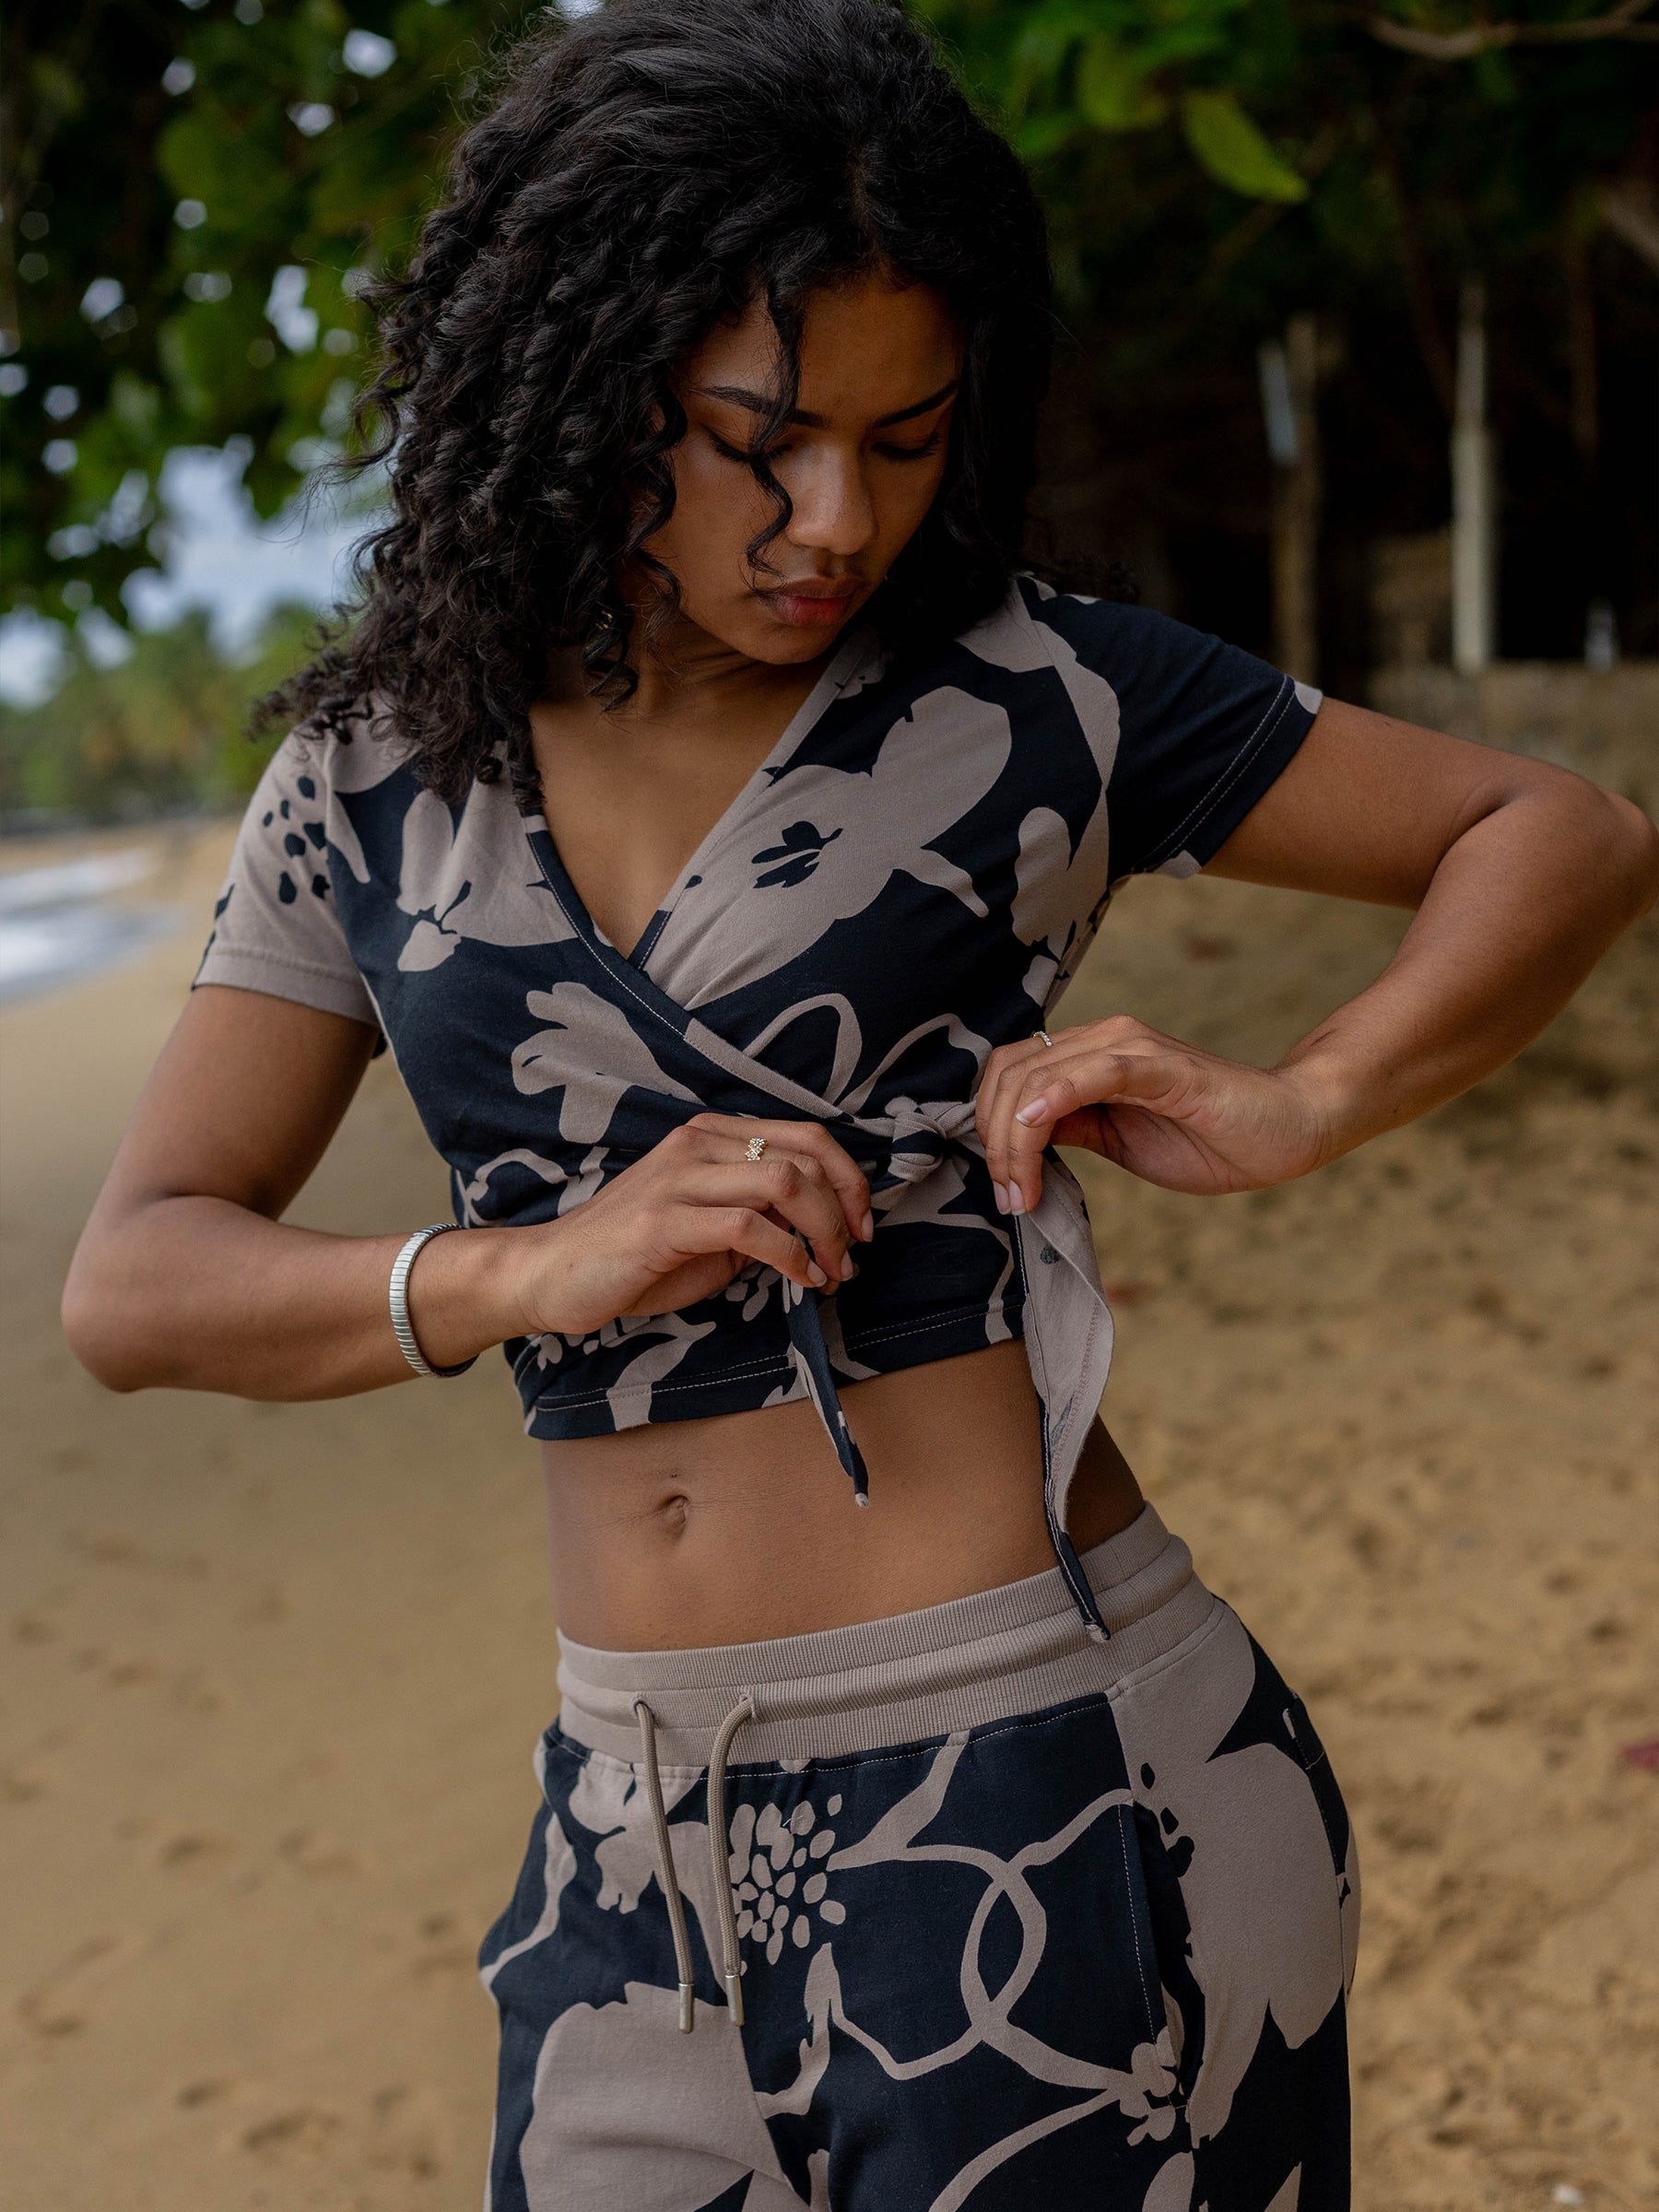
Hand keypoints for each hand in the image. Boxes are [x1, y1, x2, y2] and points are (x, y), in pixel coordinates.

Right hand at [514, 1114, 873, 1338]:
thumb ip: (760, 1218)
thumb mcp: (711, 1231)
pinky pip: (749, 1226)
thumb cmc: (634, 1258)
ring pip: (785, 1182)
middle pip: (805, 1156)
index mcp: (711, 1136)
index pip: (806, 1135)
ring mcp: (679, 1177)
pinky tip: (798, 1279)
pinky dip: (789, 1256)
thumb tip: (820, 1231)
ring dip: (825, 1233)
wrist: (553, 1274)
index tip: (863, 1226)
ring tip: (831, 1271)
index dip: (849, 1179)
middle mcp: (697, 1142)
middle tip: (852, 1258)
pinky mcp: (664, 1220)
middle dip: (845, 1211)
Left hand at [975, 1017, 1339, 1209]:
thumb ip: (1068, 1128)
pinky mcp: (1165, 1068)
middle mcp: (1105, 1039)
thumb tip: (1013, 1141)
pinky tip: (1037, 1126)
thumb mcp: (1116, 1139)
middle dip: (996, 1142)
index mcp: (1090, 1055)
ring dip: (1017, 1139)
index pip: (1009, 1074)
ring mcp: (1134, 1049)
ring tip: (1023, 1191)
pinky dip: (1057, 1095)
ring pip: (1042, 1076)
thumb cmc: (1207, 1138)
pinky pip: (1099, 1071)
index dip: (988, 1128)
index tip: (1003, 1189)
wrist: (1286, 1131)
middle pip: (1012, 1074)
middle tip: (1009, 1197)